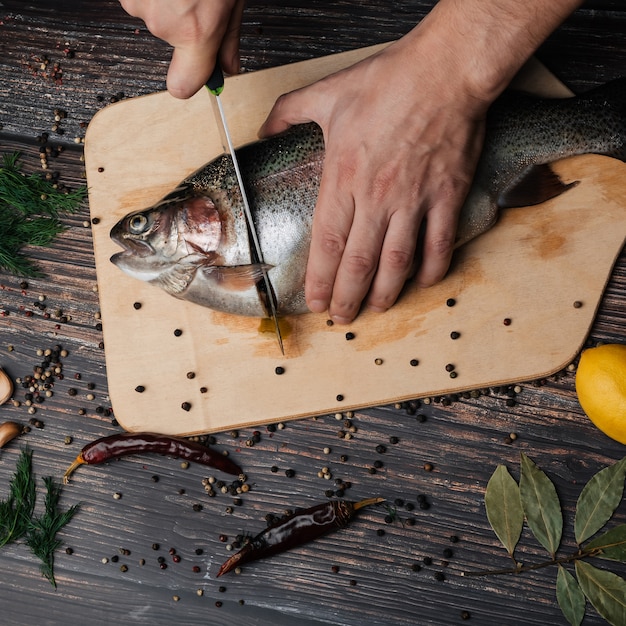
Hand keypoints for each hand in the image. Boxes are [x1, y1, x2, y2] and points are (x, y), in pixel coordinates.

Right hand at [119, 0, 244, 97]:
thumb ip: (229, 37)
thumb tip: (228, 68)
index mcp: (196, 30)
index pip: (183, 85)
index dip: (189, 80)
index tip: (196, 75)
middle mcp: (163, 22)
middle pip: (172, 40)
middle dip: (184, 22)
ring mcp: (138, 3)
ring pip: (155, 14)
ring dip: (167, 2)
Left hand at [260, 32, 486, 323]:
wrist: (445, 72)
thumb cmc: (388, 82)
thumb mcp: (327, 94)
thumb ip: (288, 113)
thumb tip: (264, 128)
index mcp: (343, 178)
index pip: (326, 244)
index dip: (320, 280)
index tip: (315, 302)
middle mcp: (376, 198)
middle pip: (359, 263)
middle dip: (348, 298)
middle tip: (341, 318)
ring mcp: (414, 200)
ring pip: (397, 263)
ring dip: (386, 293)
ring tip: (376, 310)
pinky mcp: (447, 197)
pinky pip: (438, 243)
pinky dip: (432, 268)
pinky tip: (424, 283)